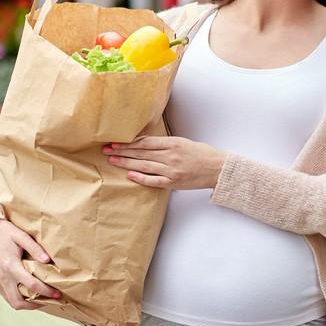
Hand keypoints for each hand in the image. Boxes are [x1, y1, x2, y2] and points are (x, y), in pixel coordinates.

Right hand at [0, 218, 60, 309]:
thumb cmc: (5, 232)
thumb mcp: (21, 236)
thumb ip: (35, 248)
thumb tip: (48, 260)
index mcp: (10, 265)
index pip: (31, 285)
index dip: (46, 291)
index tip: (58, 294)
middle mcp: (2, 277)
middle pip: (18, 302)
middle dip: (36, 305)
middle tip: (51, 300)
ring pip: (11, 302)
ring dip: (26, 304)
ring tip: (42, 299)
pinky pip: (6, 296)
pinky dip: (18, 298)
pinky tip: (29, 293)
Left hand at [103, 135, 226, 189]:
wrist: (219, 169)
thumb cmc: (204, 154)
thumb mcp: (185, 142)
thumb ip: (167, 144)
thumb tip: (147, 144)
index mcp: (174, 143)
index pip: (146, 142)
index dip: (129, 142)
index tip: (116, 142)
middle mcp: (171, 156)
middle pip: (141, 153)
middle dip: (122, 152)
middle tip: (107, 150)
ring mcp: (172, 170)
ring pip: (144, 166)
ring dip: (127, 163)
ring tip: (113, 161)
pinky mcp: (174, 182)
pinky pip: (154, 180)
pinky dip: (141, 178)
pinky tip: (130, 176)